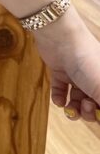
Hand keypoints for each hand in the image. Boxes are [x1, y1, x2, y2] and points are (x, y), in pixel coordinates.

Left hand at [30, 5, 99, 122]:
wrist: (61, 38)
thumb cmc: (87, 61)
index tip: (97, 115)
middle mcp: (95, 79)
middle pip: (94, 105)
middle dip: (89, 112)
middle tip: (85, 106)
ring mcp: (78, 76)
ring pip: (78, 101)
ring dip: (74, 109)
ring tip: (70, 107)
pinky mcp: (61, 72)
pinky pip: (61, 91)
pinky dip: (59, 98)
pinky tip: (59, 101)